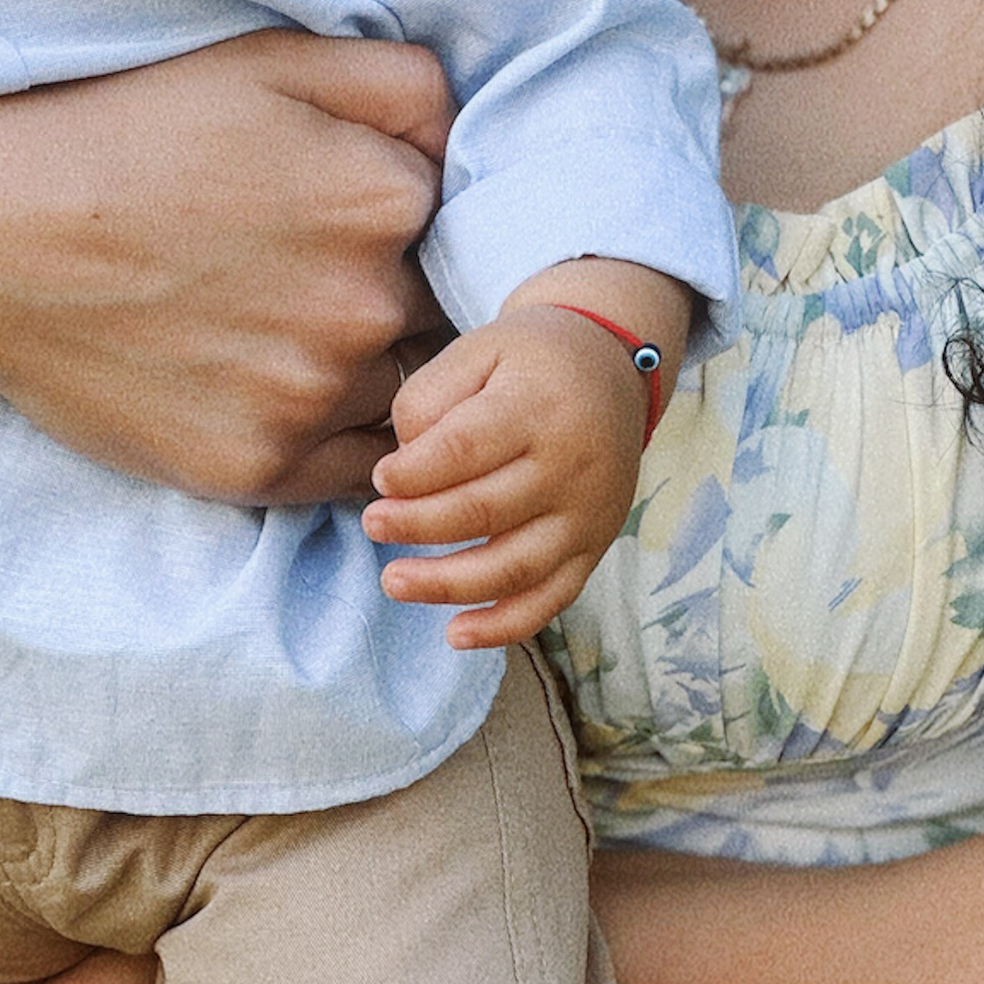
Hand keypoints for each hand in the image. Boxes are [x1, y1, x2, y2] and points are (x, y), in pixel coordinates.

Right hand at [0, 32, 454, 510]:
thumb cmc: (120, 125)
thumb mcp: (269, 59)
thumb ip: (406, 83)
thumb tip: (484, 127)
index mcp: (385, 194)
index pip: (485, 216)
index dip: (445, 209)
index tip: (394, 203)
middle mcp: (365, 307)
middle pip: (454, 313)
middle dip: (420, 289)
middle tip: (336, 261)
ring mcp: (310, 401)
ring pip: (412, 397)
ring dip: (386, 369)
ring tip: (297, 318)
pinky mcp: (255, 472)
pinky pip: (353, 469)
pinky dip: (337, 434)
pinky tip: (276, 378)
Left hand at [365, 269, 679, 647]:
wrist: (611, 369)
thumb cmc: (529, 361)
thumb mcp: (478, 349)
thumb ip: (430, 398)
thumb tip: (400, 469)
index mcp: (537, 406)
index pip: (468, 448)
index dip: (416, 473)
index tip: (379, 480)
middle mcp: (570, 465)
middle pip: (486, 510)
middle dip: (418, 525)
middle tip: (372, 524)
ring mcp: (587, 513)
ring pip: (515, 566)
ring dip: (448, 583)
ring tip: (393, 581)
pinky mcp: (594, 547)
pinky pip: (552, 599)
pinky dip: (505, 626)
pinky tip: (456, 634)